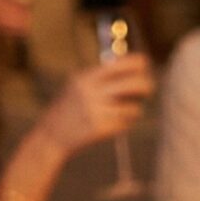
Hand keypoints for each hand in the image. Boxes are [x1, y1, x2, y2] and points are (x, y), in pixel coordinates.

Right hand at [40, 52, 154, 150]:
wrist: (51, 136)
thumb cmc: (69, 108)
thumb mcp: (77, 85)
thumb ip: (101, 76)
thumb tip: (132, 66)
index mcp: (86, 77)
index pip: (122, 64)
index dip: (139, 63)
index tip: (144, 66)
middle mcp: (92, 92)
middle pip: (136, 84)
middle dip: (147, 86)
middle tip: (148, 90)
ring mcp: (98, 111)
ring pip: (134, 107)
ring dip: (133, 109)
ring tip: (122, 111)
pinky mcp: (102, 128)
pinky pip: (126, 123)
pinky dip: (124, 123)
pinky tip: (112, 123)